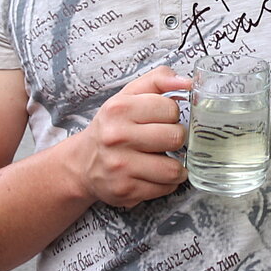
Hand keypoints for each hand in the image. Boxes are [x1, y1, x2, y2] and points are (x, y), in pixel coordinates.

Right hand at [77, 66, 192, 206]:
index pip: (171, 108)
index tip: (162, 118)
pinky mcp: (125, 191)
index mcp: (119, 108)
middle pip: (175, 137)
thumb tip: (188, 82)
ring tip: (165, 158)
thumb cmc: (112, 126)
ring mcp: (120, 166)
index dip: (171, 113)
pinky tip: (155, 174)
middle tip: (164, 139)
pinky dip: (166, 182)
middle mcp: (116, 137)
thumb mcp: (129, 95)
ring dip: (176, 165)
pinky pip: (165, 188)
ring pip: (173, 168)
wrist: (82, 162)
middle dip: (175, 138)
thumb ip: (158, 79)